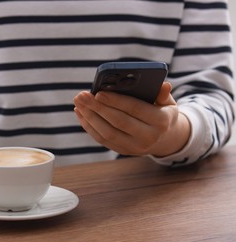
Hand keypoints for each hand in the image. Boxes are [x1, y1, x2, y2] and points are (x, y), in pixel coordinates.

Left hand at [73, 82, 190, 156]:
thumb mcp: (168, 102)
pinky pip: (102, 139)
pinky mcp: (122, 151)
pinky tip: (81, 113)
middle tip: (81, 95)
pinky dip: (89, 126)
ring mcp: (134, 147)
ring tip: (78, 103)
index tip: (98, 92)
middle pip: (118, 122)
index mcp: (161, 121)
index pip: (135, 109)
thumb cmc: (162, 112)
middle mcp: (148, 137)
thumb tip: (163, 85)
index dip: (116, 101)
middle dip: (97, 108)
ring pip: (107, 133)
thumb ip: (162, 94)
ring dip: (89, 117)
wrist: (164, 139)